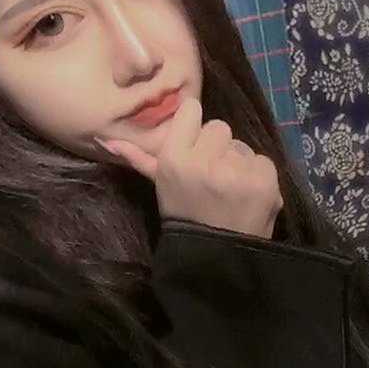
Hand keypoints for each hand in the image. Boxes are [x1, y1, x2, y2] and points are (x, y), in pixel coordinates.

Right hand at [95, 97, 283, 239]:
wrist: (215, 257)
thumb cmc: (184, 216)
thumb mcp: (160, 186)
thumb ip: (139, 158)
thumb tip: (104, 138)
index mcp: (175, 159)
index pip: (191, 109)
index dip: (194, 128)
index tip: (194, 146)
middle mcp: (205, 161)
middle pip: (219, 127)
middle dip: (216, 148)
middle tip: (211, 176)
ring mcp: (237, 171)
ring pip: (241, 145)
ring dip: (237, 163)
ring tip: (229, 190)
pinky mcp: (264, 181)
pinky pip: (262, 160)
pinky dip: (256, 176)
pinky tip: (246, 195)